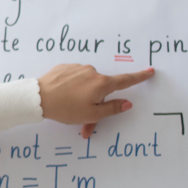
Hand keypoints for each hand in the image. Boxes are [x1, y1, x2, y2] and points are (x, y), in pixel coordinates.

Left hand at [37, 64, 155, 138]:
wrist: (37, 98)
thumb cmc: (65, 109)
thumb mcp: (92, 114)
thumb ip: (112, 109)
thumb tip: (127, 103)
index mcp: (101, 84)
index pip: (125, 81)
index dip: (139, 77)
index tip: (150, 71)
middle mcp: (92, 72)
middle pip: (101, 88)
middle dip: (95, 103)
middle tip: (84, 119)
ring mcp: (77, 68)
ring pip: (86, 84)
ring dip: (82, 97)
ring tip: (69, 109)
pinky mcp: (64, 67)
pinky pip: (74, 79)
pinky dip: (72, 89)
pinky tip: (62, 97)